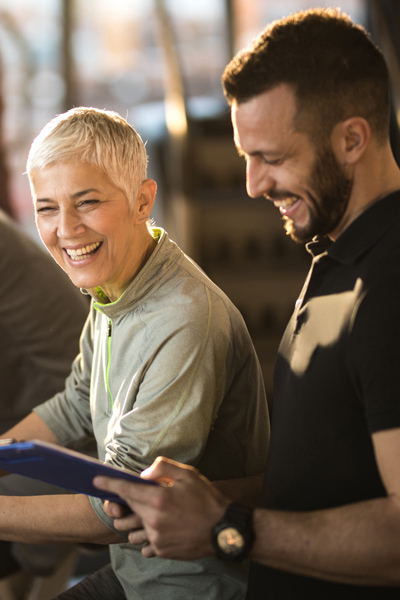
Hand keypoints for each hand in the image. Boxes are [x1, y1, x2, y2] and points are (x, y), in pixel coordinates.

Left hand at [94, 457, 229, 559]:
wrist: (223, 529)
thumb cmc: (207, 499)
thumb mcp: (188, 474)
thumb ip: (162, 468)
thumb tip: (142, 474)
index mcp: (158, 498)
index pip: (125, 490)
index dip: (109, 484)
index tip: (96, 480)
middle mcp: (153, 520)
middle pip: (127, 511)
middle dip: (126, 504)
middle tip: (139, 498)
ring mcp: (157, 538)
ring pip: (132, 532)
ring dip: (136, 523)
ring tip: (152, 516)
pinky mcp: (162, 551)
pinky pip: (145, 546)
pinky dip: (148, 538)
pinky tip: (161, 531)